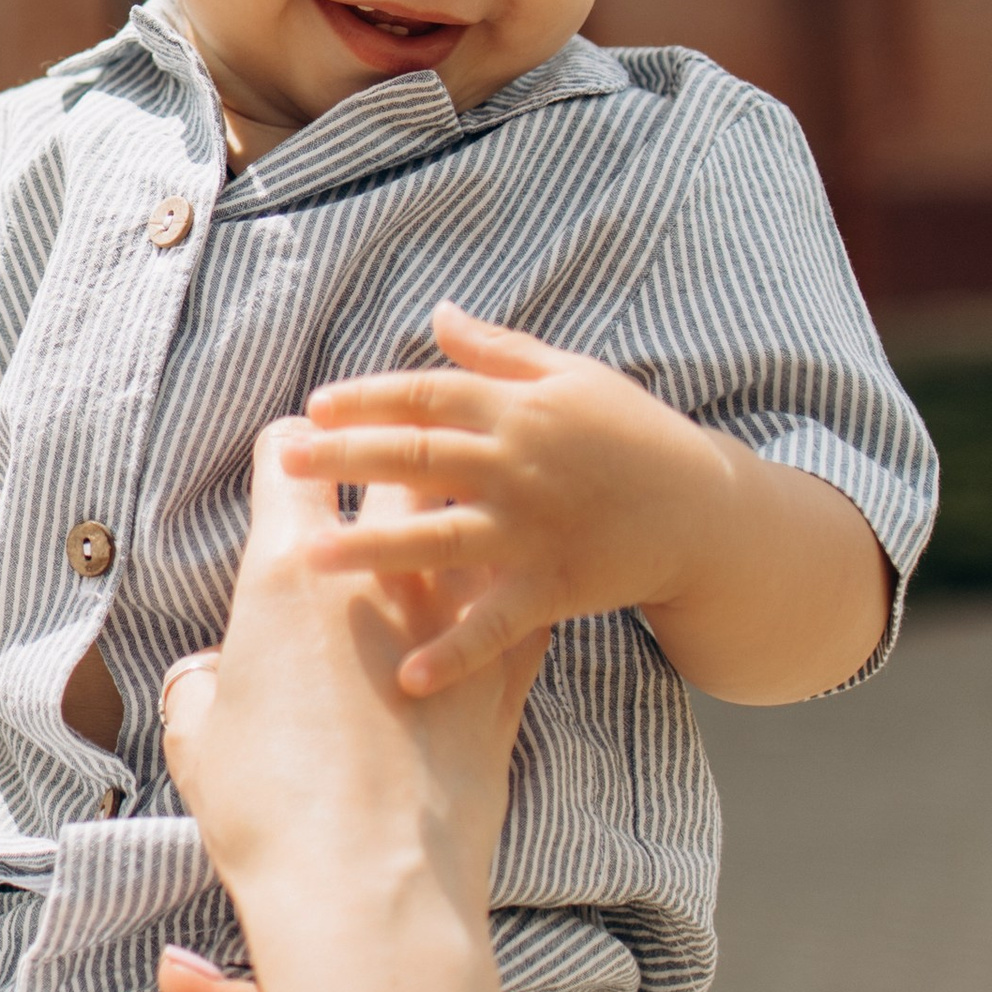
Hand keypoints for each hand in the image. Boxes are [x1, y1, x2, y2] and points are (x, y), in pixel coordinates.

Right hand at [157, 422, 542, 925]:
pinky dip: (518, 589)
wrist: (368, 886)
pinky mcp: (502, 679)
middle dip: (385, 448)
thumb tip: (209, 675)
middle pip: (393, 464)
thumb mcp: (198, 740)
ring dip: (461, 507)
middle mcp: (376, 577)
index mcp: (287, 572)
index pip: (289, 460)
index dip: (288, 447)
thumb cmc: (268, 812)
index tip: (292, 453)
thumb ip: (200, 687)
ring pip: (470, 520)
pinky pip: (521, 607)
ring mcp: (450, 622)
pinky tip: (522, 586)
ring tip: (461, 502)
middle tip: (381, 452)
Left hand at [278, 301, 731, 695]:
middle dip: (348, 459)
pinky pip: (497, 626)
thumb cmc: (632, 435)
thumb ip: (497, 352)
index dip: (370, 399)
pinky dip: (455, 652)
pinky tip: (408, 676)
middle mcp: (517, 466)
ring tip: (311, 557)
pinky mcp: (555, 587)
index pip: (428, 396)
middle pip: (419, 457)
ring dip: (375, 550)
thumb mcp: (571, 377)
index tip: (315, 408)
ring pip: (441, 539)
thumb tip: (437, 315)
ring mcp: (534, 530)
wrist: (706, 512)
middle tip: (286, 463)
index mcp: (518, 408)